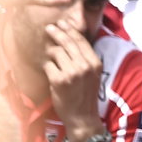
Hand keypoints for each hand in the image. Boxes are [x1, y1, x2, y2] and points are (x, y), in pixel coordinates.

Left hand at [43, 23, 105, 141]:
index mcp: (95, 63)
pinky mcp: (59, 80)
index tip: (62, 24)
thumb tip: (71, 40)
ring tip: (52, 58)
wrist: (82, 117)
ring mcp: (72, 73)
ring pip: (55, 52)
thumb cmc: (86, 95)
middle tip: (49, 28)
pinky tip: (51, 73)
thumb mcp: (92, 75)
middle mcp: (85, 66)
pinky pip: (48, 65)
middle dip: (56, 32)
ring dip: (51, 54)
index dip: (70, 30)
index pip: (81, 40)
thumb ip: (84, 58)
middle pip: (67, 42)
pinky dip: (47, 67)